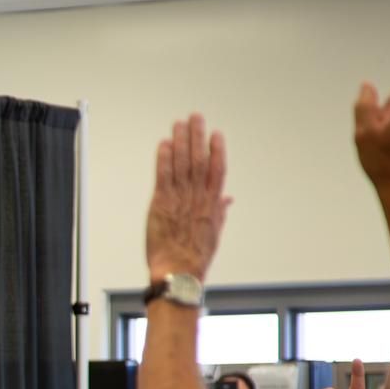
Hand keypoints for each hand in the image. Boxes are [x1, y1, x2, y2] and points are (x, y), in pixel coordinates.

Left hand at [146, 114, 230, 283]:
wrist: (178, 271)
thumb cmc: (195, 257)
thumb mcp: (214, 233)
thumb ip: (220, 211)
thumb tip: (227, 199)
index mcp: (212, 203)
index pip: (218, 169)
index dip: (217, 149)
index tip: (215, 133)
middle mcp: (197, 197)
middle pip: (200, 159)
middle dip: (197, 136)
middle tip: (195, 117)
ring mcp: (180, 199)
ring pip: (182, 163)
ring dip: (181, 140)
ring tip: (179, 123)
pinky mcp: (161, 204)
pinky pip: (163, 175)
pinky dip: (164, 158)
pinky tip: (164, 144)